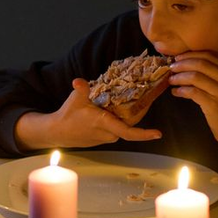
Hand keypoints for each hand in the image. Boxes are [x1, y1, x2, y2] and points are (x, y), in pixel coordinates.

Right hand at [14, 80, 163, 149]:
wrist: (59, 132)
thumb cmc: (68, 116)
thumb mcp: (75, 100)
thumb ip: (81, 89)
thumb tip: (78, 81)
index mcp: (105, 124)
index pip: (128, 132)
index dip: (144, 134)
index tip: (158, 134)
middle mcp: (110, 133)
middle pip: (133, 121)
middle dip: (144, 107)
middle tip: (153, 92)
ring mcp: (109, 135)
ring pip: (127, 122)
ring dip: (134, 109)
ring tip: (143, 93)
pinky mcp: (107, 135)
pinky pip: (121, 124)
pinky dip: (126, 114)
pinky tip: (127, 102)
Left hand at [168, 52, 217, 164]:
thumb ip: (212, 76)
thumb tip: (188, 65)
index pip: (208, 56)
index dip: (190, 55)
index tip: (177, 58)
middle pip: (200, 64)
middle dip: (182, 64)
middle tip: (171, 68)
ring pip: (195, 77)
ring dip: (179, 77)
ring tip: (171, 80)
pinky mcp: (214, 105)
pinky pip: (193, 92)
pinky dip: (181, 91)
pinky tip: (176, 92)